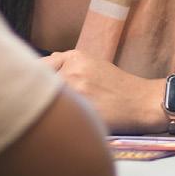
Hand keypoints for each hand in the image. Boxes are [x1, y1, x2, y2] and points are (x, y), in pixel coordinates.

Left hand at [43, 50, 166, 133]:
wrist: (142, 102)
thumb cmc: (118, 87)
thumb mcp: (93, 64)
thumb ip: (68, 64)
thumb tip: (43, 66)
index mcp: (76, 56)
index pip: (41, 66)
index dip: (36, 79)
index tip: (32, 85)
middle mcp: (73, 69)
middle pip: (42, 82)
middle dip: (42, 94)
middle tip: (44, 104)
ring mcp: (76, 87)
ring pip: (51, 98)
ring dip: (52, 107)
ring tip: (66, 113)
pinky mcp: (82, 107)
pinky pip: (61, 113)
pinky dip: (63, 117)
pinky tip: (74, 120)